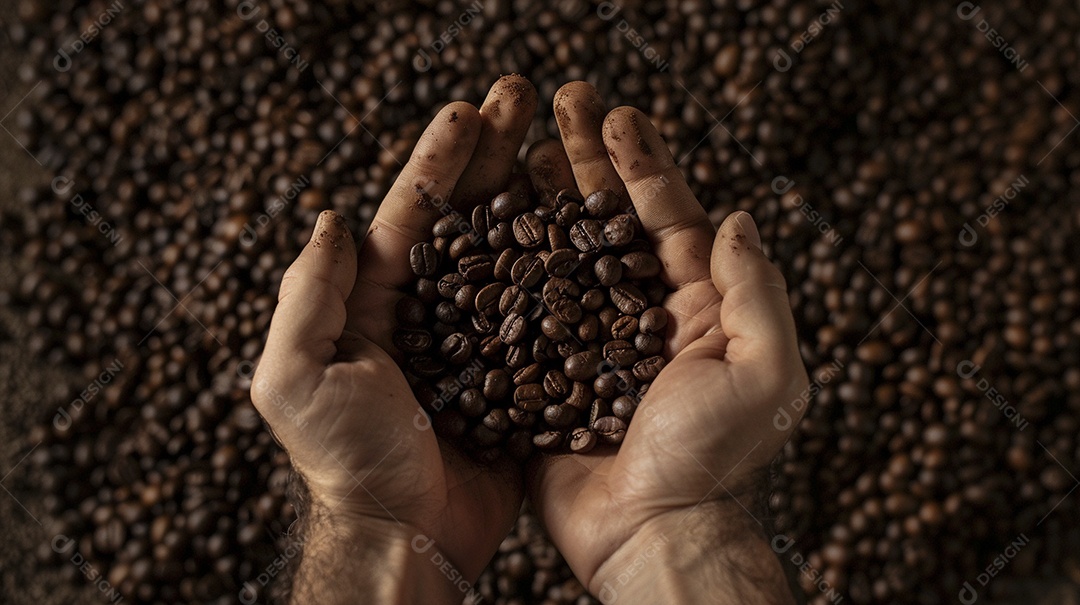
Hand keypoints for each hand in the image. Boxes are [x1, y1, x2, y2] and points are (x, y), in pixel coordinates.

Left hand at [251, 75, 536, 602]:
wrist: (406, 536)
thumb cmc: (347, 461)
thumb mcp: (297, 377)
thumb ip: (308, 296)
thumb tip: (332, 220)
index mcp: (373, 303)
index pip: (409, 216)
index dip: (438, 162)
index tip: (468, 111)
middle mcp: (426, 312)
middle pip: (464, 219)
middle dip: (491, 158)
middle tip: (524, 100)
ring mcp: (473, 340)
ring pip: (508, 253)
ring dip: (532, 197)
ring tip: (561, 146)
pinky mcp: (514, 372)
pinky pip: (542, 310)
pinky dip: (562, 269)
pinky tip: (588, 232)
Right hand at [527, 82, 808, 602]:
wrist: (654, 537)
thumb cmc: (714, 462)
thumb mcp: (763, 373)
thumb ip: (756, 292)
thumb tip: (737, 218)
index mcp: (697, 309)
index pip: (669, 218)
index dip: (643, 164)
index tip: (615, 116)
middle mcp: (643, 317)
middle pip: (611, 222)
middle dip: (588, 161)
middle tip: (561, 103)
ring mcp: (591, 342)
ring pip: (563, 254)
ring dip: (544, 198)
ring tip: (518, 148)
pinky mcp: (548, 373)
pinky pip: (525, 309)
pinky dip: (506, 266)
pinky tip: (485, 228)